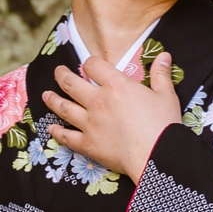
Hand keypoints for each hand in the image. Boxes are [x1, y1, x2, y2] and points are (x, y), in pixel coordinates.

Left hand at [43, 52, 182, 184]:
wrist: (156, 155)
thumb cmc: (163, 124)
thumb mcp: (166, 95)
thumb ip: (161, 74)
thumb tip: (164, 55)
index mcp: (116, 85)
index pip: (93, 65)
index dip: (90, 63)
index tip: (90, 66)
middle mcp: (97, 101)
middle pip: (71, 83)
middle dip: (62, 75)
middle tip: (58, 72)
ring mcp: (89, 123)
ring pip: (63, 108)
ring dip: (53, 100)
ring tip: (46, 95)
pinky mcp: (88, 144)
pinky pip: (66, 137)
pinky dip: (57, 132)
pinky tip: (51, 129)